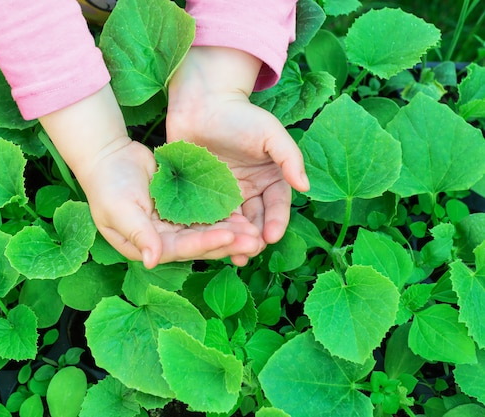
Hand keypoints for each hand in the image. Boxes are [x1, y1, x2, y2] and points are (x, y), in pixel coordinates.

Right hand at [40, 84, 262, 267]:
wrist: (107, 156)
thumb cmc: (107, 184)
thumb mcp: (119, 210)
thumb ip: (139, 233)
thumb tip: (152, 261)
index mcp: (146, 246)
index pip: (180, 249)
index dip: (205, 243)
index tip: (229, 236)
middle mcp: (162, 239)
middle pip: (198, 244)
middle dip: (226, 242)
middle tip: (255, 241)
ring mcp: (172, 224)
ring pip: (205, 230)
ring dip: (230, 231)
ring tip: (256, 231)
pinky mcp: (181, 208)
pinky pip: (204, 214)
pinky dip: (222, 215)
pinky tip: (244, 213)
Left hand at [167, 47, 309, 255]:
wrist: (201, 103)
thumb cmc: (240, 115)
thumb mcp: (270, 133)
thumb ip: (289, 158)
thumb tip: (306, 187)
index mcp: (269, 179)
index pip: (276, 205)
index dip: (276, 221)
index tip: (273, 236)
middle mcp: (249, 191)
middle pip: (255, 220)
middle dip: (255, 237)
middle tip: (251, 251)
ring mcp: (224, 195)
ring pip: (232, 223)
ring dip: (234, 240)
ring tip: (234, 255)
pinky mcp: (201, 196)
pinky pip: (207, 217)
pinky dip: (210, 231)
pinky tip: (209, 244)